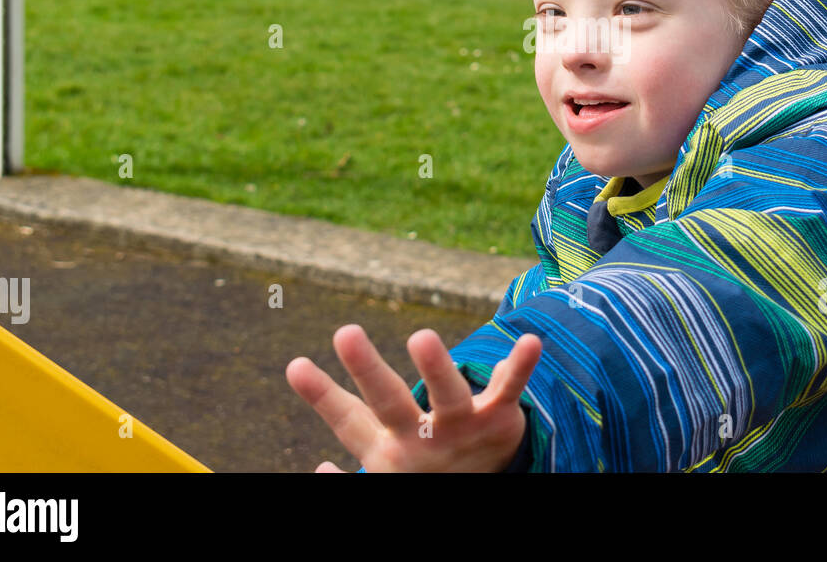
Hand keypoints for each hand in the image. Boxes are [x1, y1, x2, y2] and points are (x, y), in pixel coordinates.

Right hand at [286, 324, 541, 471]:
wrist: (476, 496)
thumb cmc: (426, 472)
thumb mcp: (386, 467)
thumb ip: (357, 449)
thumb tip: (319, 470)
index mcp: (388, 448)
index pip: (349, 420)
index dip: (322, 394)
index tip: (296, 364)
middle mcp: (420, 440)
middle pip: (390, 403)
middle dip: (368, 369)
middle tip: (346, 331)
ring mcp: (461, 428)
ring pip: (447, 397)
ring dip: (435, 368)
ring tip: (421, 337)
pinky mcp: (499, 420)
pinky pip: (510, 390)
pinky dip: (519, 366)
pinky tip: (530, 341)